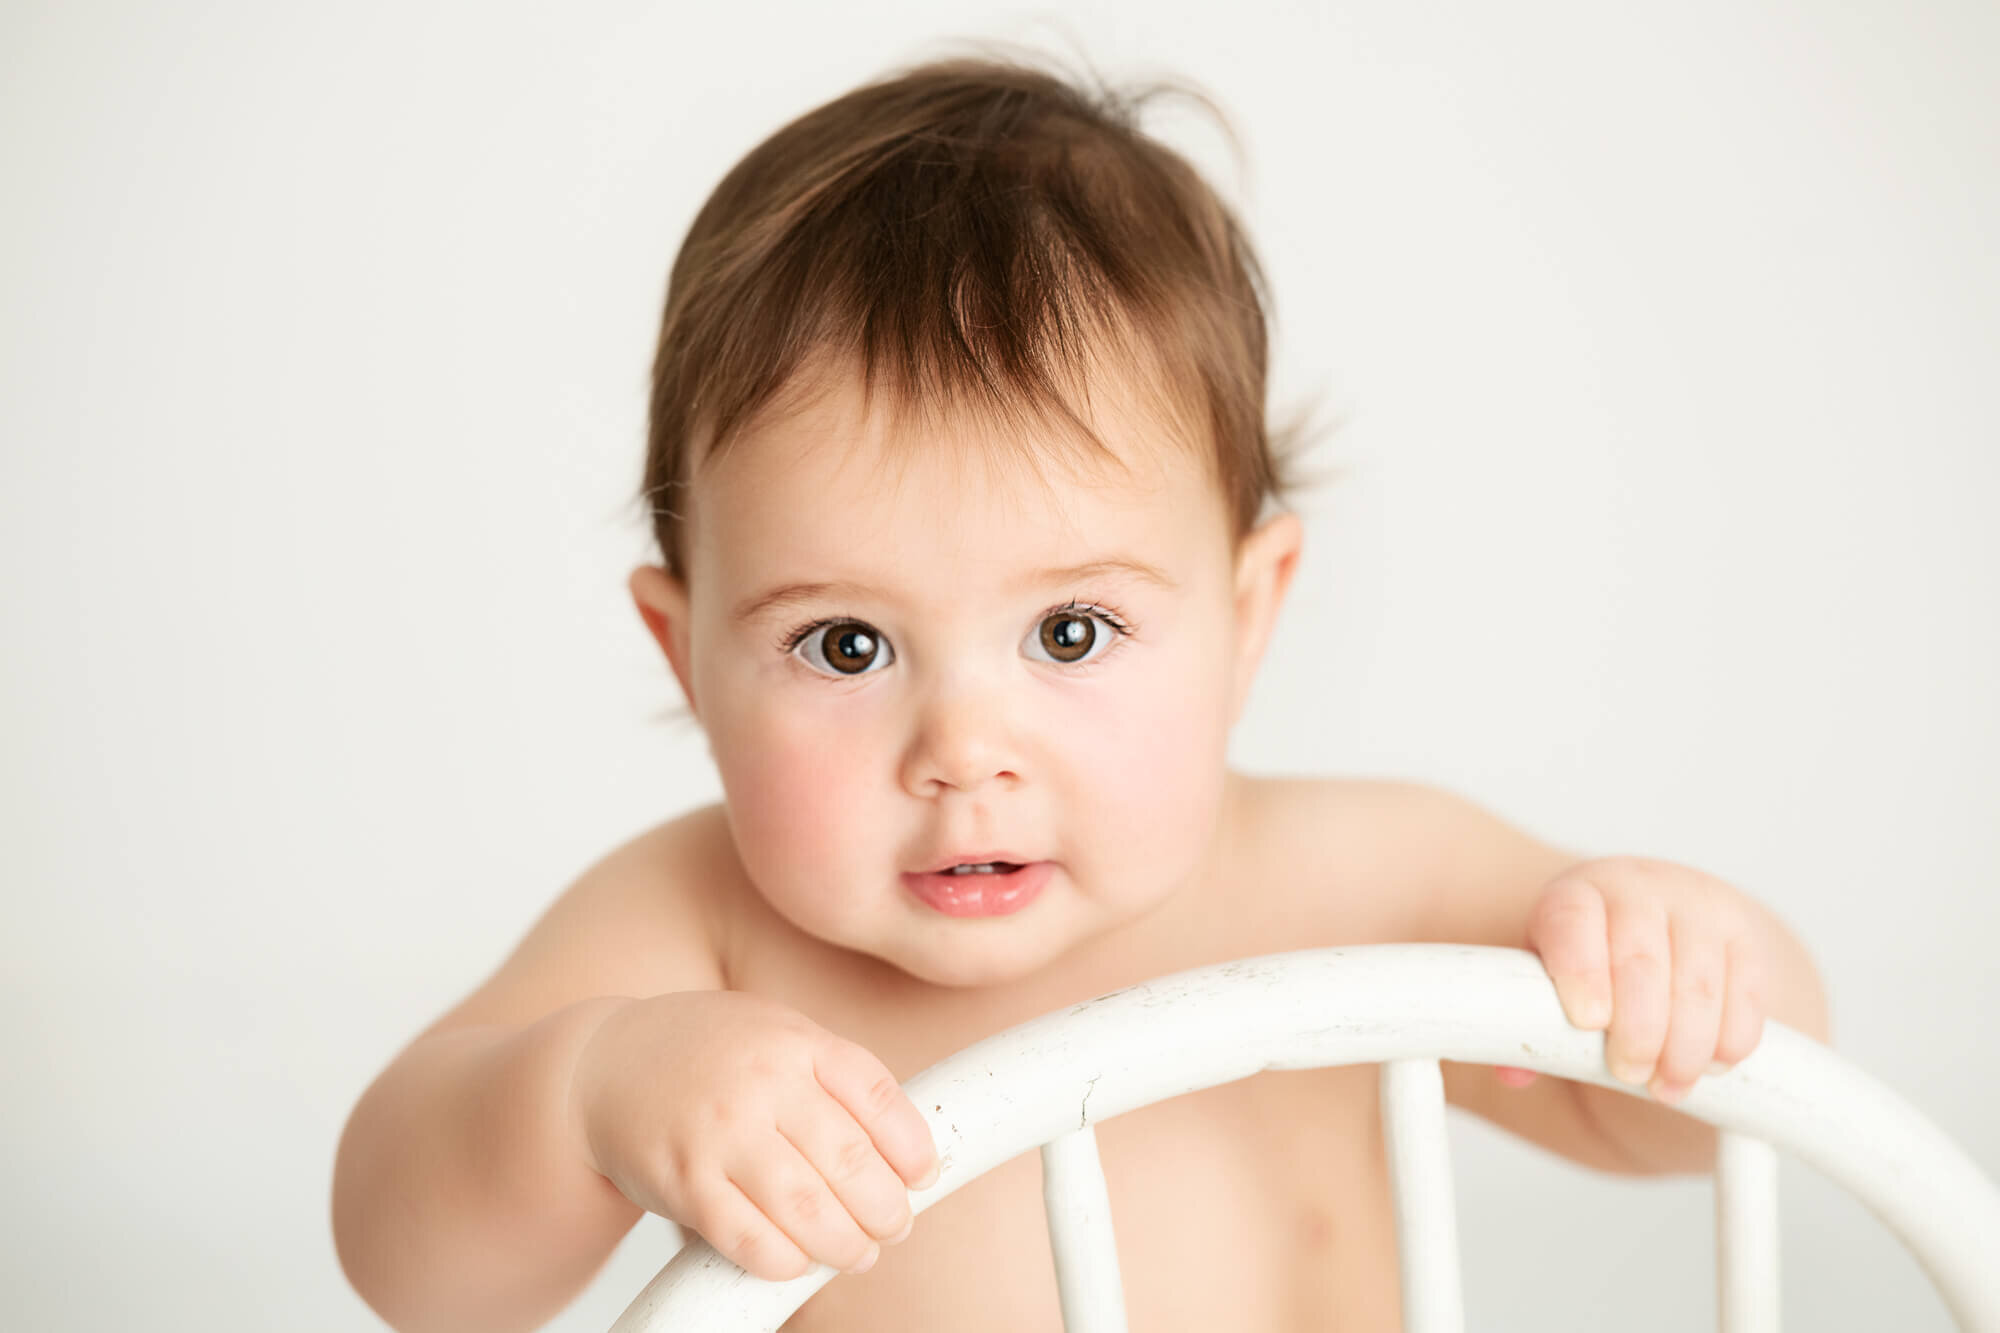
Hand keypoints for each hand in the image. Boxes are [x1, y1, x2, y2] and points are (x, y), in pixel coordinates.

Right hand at [568, 990, 938, 1279]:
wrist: (603, 1065)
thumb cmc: (709, 1055)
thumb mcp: (777, 1035)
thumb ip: (834, 1078)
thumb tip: (906, 1150)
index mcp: (796, 1041)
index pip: (877, 1097)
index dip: (912, 1148)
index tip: (923, 1177)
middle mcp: (761, 1083)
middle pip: (850, 1161)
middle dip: (886, 1209)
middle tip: (893, 1226)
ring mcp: (720, 1133)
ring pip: (808, 1209)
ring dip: (847, 1244)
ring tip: (859, 1252)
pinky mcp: (684, 1182)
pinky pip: (749, 1240)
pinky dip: (786, 1261)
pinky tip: (800, 1261)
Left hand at [1496, 856, 1769, 1104]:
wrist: (1656, 924)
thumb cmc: (1589, 960)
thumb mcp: (1549, 978)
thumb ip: (1525, 1023)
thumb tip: (1512, 1074)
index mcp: (1575, 894)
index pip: (1572, 919)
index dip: (1581, 971)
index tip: (1588, 1022)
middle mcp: (1637, 889)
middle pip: (1641, 960)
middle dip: (1638, 1030)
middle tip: (1629, 1074)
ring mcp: (1696, 908)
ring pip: (1697, 983)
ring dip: (1685, 1046)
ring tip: (1667, 1086)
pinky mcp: (1743, 936)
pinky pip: (1746, 993)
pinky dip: (1730, 1038)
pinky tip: (1710, 1064)